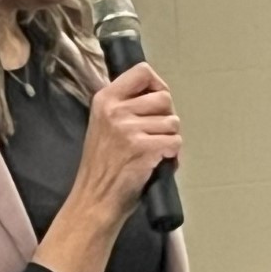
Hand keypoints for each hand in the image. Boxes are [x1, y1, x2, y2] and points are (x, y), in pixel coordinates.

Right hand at [35, 64, 182, 271]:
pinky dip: (172, 156)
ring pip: (173, 123)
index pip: (143, 71)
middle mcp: (115, 110)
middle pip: (164, 98)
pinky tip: (157, 165)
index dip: (157, 86)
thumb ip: (125, 106)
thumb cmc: (102, 167)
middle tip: (154, 135)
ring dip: (169, 140)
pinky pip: (175, 143)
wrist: (95, 200)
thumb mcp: (104, 124)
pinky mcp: (144, 148)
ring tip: (153, 153)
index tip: (156, 102)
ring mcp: (129, 129)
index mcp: (105, 99)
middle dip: (167, 118)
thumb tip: (159, 95)